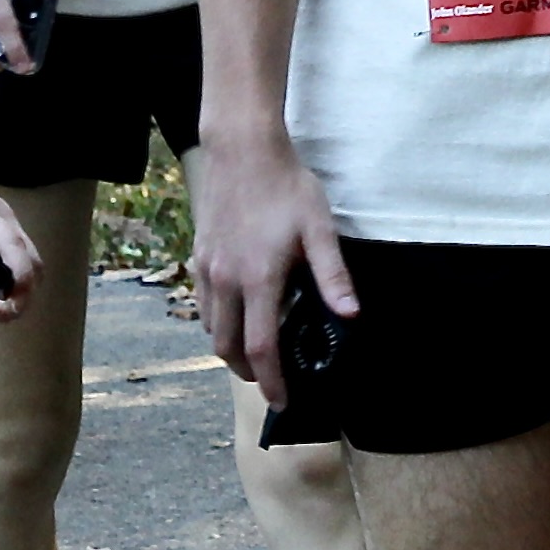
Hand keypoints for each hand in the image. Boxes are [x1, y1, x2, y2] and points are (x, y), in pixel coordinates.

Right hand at [186, 121, 354, 404]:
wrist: (242, 149)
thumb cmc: (285, 186)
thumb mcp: (319, 228)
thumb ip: (333, 276)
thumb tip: (351, 316)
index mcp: (258, 280)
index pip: (261, 349)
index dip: (272, 382)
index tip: (283, 401)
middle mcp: (226, 281)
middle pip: (228, 349)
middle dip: (248, 373)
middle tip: (271, 381)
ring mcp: (208, 269)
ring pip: (211, 329)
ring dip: (230, 349)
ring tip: (255, 353)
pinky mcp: (199, 255)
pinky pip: (202, 304)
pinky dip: (217, 323)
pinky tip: (237, 315)